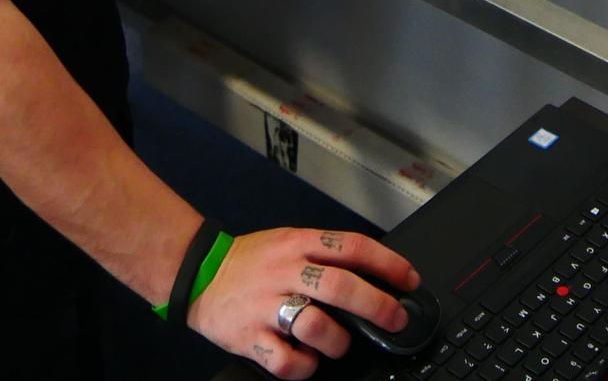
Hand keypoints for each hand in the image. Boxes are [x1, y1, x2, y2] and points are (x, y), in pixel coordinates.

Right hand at [189, 226, 419, 377]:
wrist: (197, 274)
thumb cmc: (252, 261)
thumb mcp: (289, 241)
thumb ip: (325, 256)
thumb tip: (375, 274)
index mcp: (299, 244)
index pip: (352, 247)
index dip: (387, 263)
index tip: (409, 279)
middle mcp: (285, 272)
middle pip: (340, 286)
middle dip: (376, 305)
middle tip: (395, 319)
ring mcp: (266, 306)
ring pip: (315, 325)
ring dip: (338, 341)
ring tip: (340, 344)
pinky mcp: (249, 337)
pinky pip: (286, 361)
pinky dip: (304, 366)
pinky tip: (307, 359)